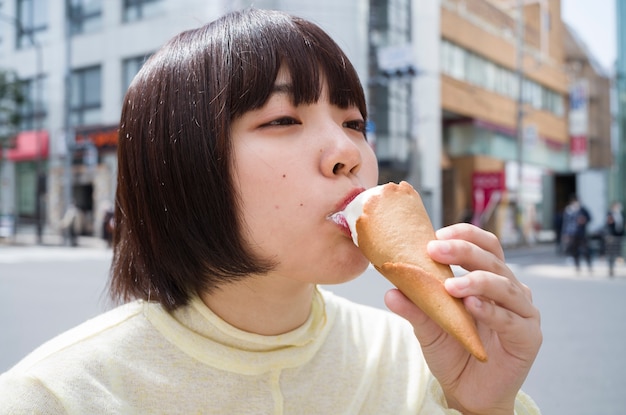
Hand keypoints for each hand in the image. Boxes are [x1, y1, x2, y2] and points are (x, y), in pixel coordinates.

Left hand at [385, 223, 541, 414]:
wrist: (467, 392)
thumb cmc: (452, 351)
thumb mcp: (427, 326)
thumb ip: (414, 307)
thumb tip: (390, 290)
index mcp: (489, 279)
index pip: (485, 246)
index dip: (465, 235)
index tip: (436, 234)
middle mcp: (510, 290)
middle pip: (492, 260)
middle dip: (463, 251)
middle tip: (435, 250)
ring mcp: (522, 312)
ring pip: (504, 286)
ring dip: (476, 281)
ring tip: (450, 285)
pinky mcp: (528, 337)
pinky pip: (511, 319)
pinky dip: (491, 311)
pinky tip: (471, 305)